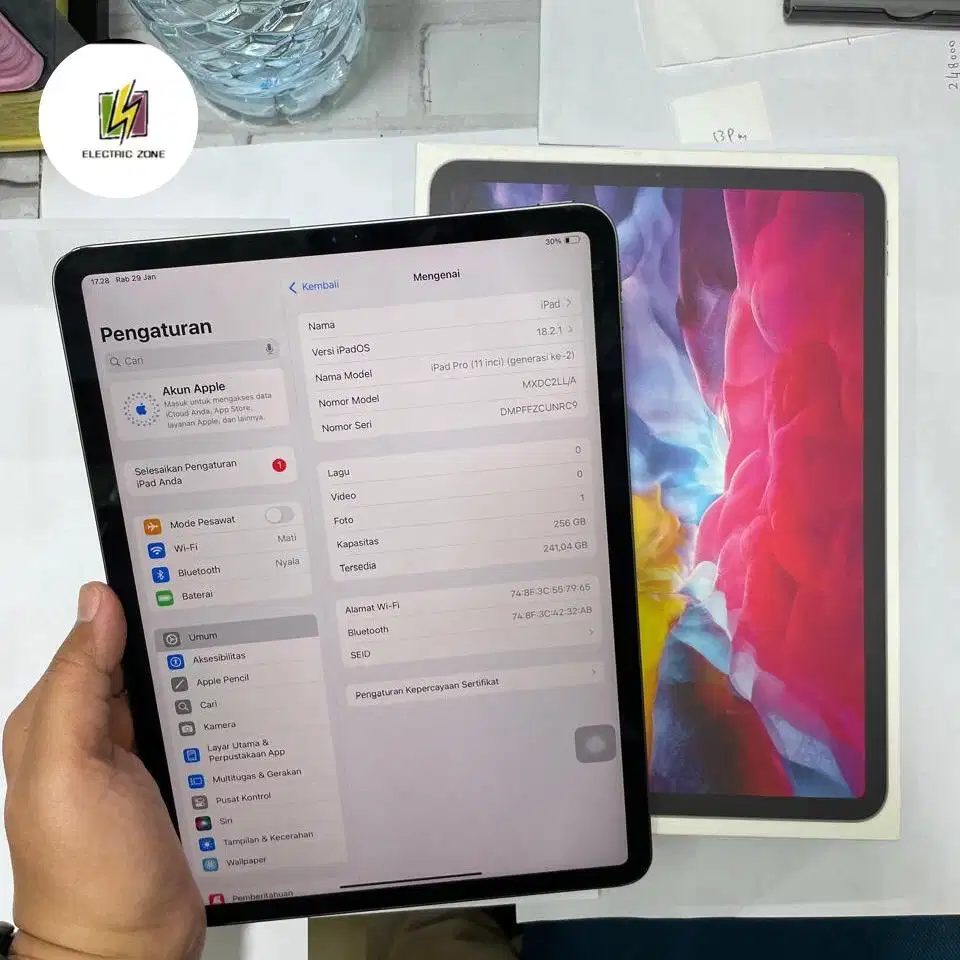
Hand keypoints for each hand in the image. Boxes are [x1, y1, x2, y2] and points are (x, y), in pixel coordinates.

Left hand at [3, 583, 204, 959]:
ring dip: (196, 668)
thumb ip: (77, 683)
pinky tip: (236, 696)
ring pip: (167, 685)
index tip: (180, 578)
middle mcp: (89, 731)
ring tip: (240, 644)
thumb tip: (96, 603)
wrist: (128, 949)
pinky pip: (188, 719)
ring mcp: (128, 754)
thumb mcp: (69, 770)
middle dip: (173, 633)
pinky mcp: (164, 773)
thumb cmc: (89, 874)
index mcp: (54, 718)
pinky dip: (210, 704)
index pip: (94, 636)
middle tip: (225, 611)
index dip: (133, 605)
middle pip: (134, 657)